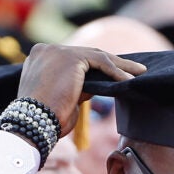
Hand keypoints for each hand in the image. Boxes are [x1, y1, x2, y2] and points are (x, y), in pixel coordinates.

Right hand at [18, 44, 146, 137]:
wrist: (34, 123)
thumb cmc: (46, 119)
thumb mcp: (63, 96)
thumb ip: (79, 85)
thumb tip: (99, 84)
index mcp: (41, 58)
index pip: (76, 58)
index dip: (97, 65)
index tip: (115, 71)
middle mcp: (46, 50)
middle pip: (88, 55)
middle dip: (113, 63)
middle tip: (133, 70)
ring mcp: (57, 51)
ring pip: (97, 56)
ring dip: (120, 65)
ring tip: (139, 72)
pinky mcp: (70, 57)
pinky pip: (100, 62)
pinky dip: (117, 71)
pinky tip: (129, 79)